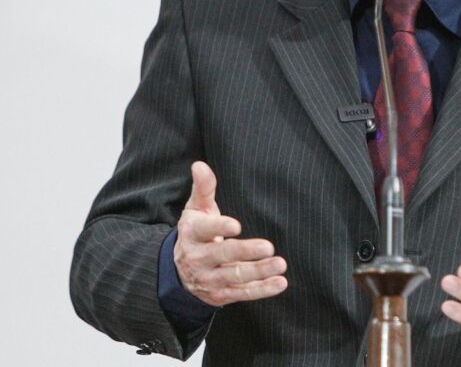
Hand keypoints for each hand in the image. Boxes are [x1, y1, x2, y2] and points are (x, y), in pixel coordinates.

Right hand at [174, 161, 287, 305]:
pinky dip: (262, 289)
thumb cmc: (196, 232)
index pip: (205, 230)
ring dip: (258, 271)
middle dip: (245, 251)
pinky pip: (243, 293)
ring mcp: (210, 279)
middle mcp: (198, 258)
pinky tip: (280, 282)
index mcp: (192, 233)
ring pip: (235, 277)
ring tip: (280, 264)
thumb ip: (203, 188)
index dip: (219, 227)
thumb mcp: (196, 210)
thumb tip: (200, 165)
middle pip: (222, 255)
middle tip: (268, 247)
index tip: (236, 225)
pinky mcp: (222, 295)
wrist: (179, 273)